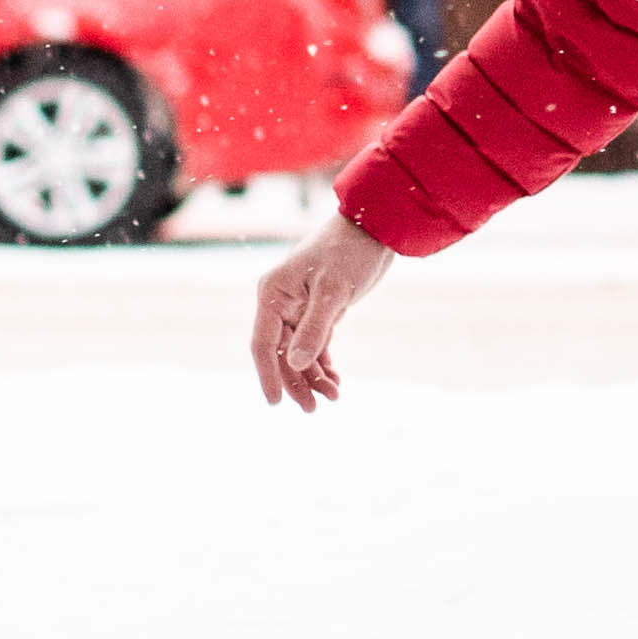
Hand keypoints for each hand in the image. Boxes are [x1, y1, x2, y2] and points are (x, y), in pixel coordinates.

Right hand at [251, 206, 393, 412]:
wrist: (374, 229)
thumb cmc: (349, 253)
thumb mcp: (333, 292)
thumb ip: (315, 329)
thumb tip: (297, 365)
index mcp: (272, 295)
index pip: (263, 344)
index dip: (268, 375)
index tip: (275, 403)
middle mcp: (281, 303)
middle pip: (281, 354)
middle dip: (296, 382)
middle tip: (313, 410)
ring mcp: (300, 308)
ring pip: (300, 353)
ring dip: (313, 377)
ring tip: (333, 398)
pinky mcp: (320, 311)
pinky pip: (316, 345)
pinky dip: (324, 364)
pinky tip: (335, 382)